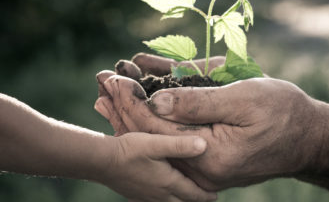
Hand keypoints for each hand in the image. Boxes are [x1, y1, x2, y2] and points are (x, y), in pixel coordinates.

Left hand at [96, 75, 318, 190]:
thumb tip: (156, 101)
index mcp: (210, 156)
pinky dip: (156, 121)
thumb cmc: (283, 113)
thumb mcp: (243, 99)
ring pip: (159, 140)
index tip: (112, 79)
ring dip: (135, 114)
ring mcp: (204, 167)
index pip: (158, 130)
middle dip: (125, 107)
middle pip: (152, 138)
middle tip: (101, 83)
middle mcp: (201, 168)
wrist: (309, 137)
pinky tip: (140, 105)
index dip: (132, 102)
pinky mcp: (208, 159)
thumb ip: (198, 103)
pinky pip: (174, 140)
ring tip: (108, 94)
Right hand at [98, 132, 216, 201]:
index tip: (215, 197)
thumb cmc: (130, 150)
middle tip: (205, 199)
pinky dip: (164, 201)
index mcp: (168, 182)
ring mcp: (146, 196)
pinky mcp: (136, 195)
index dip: (205, 195)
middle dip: (194, 201)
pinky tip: (162, 195)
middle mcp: (159, 194)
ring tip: (186, 197)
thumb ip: (180, 145)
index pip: (192, 193)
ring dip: (180, 201)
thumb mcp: (157, 144)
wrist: (102, 161)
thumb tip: (204, 146)